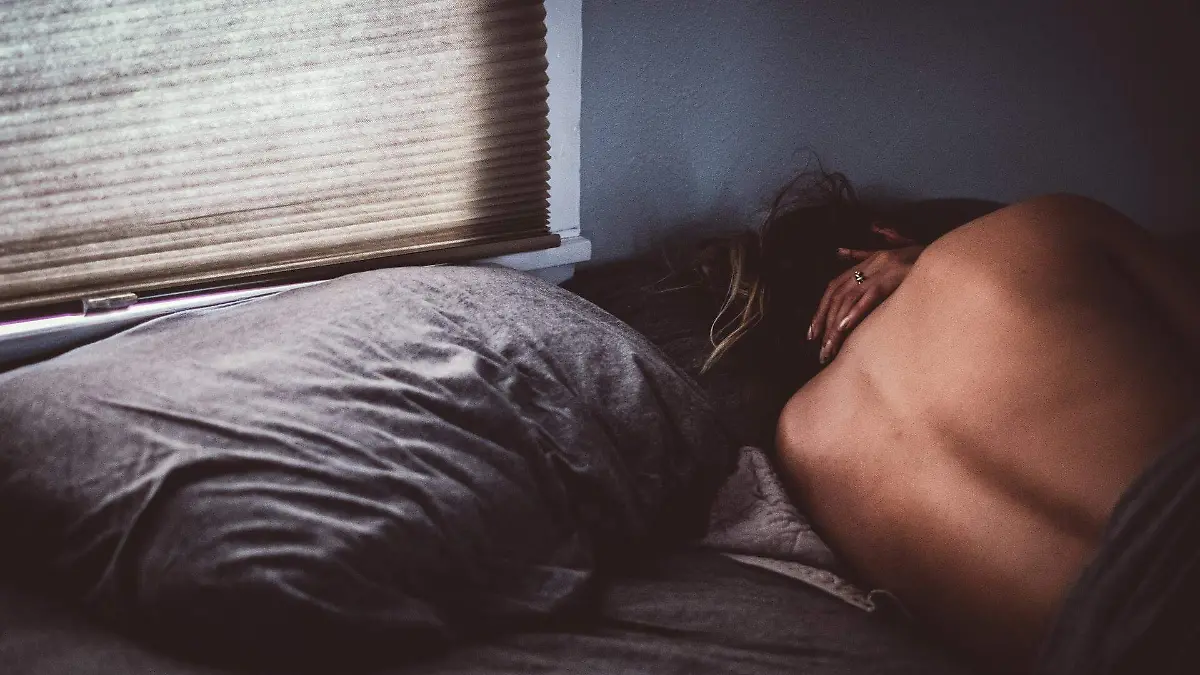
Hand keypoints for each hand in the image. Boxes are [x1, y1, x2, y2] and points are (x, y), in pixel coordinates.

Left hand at [809, 224, 923, 363]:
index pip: (835, 287)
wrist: (952, 255)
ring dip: (836, 325)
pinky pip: (870, 296)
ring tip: (829, 348)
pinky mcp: (895, 275)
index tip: (812, 333)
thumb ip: (863, 254)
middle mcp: (872, 263)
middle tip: (819, 348)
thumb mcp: (892, 251)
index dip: (821, 310)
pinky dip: (855, 312)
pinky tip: (844, 329)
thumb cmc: (924, 260)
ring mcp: (883, 268)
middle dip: (824, 322)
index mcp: (870, 260)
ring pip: (849, 298)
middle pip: (837, 294)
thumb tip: (838, 251)